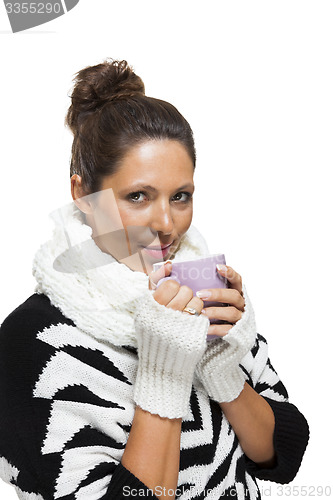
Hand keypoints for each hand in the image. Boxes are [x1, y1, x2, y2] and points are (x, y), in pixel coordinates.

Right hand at [134, 262, 208, 418]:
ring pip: (196, 301)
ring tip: (186, 313)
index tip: (172, 294)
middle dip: (185, 295)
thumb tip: (169, 266)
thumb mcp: (145, 313)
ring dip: (194, 304)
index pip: (169, 285)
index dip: (173, 287)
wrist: (161, 369)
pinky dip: (199, 316)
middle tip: (181, 304)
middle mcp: (165, 316)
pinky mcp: (194, 335)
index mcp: (151, 309)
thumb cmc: (153, 337)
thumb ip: (154, 288)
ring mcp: (180, 325)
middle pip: (184, 291)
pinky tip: (192, 323)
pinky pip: (203, 315)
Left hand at [196, 265, 244, 337]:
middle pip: (234, 295)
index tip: (218, 267)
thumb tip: (171, 266)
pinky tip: (204, 327)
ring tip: (201, 312)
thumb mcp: (210, 295)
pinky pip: (226, 329)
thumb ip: (199, 283)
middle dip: (218, 294)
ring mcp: (239, 318)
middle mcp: (239, 303)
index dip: (230, 273)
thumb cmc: (211, 308)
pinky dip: (215, 328)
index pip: (236, 280)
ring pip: (231, 312)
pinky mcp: (235, 331)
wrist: (222, 333)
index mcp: (235, 291)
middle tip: (201, 294)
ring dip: (215, 311)